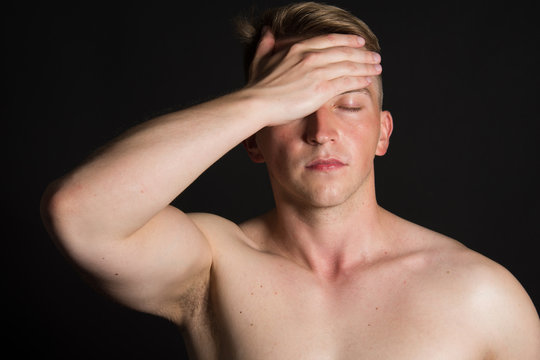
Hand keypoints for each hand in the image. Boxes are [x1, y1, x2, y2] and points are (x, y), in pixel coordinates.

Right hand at [246, 29, 381, 125]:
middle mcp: (311, 57)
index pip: (330, 40)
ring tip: (377, 67)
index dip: (347, 40)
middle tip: (374, 56)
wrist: (258, 103)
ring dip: (366, 66)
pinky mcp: (322, 89)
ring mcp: (317, 72)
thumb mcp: (260, 59)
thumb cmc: (257, 86)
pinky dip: (359, 79)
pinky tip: (368, 79)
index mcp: (298, 49)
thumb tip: (267, 32)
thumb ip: (266, 44)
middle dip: (362, 53)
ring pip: (349, 66)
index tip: (359, 42)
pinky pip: (346, 82)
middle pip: (344, 52)